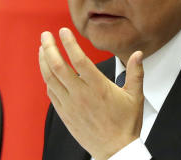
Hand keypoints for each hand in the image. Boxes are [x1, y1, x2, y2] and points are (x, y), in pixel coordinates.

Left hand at [39, 27, 144, 159]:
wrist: (116, 151)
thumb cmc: (126, 123)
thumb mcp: (136, 96)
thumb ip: (136, 72)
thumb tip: (138, 53)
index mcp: (98, 87)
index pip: (79, 60)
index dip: (69, 44)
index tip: (63, 31)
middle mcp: (81, 95)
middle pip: (58, 67)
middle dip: (49, 48)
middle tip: (45, 35)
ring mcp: (71, 106)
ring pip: (50, 80)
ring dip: (44, 62)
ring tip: (42, 49)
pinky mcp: (65, 115)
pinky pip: (51, 94)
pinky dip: (47, 80)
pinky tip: (48, 72)